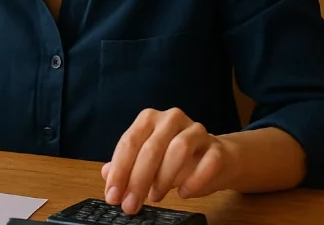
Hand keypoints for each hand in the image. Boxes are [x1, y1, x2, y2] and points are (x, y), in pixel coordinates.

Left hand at [101, 108, 237, 213]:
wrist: (216, 158)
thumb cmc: (175, 160)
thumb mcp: (147, 161)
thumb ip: (126, 165)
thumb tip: (106, 174)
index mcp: (150, 119)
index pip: (129, 142)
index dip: (119, 171)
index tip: (113, 196)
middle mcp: (172, 119)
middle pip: (152, 147)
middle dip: (138, 180)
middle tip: (130, 205)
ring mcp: (197, 130)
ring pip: (179, 149)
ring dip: (164, 177)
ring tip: (155, 197)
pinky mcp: (217, 147)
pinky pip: (208, 162)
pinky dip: (194, 180)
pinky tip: (183, 193)